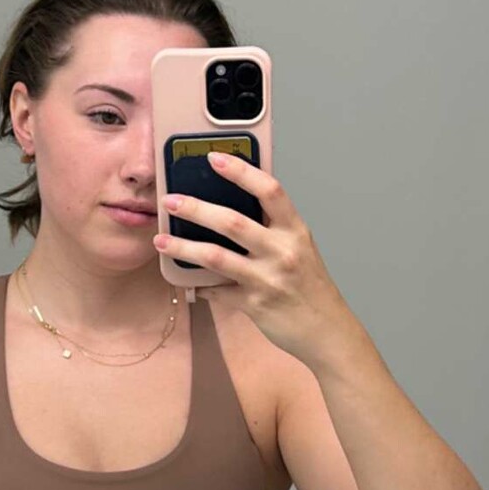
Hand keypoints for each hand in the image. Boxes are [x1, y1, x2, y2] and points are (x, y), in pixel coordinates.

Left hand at [154, 151, 348, 370]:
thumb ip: (272, 227)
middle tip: (169, 201)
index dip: (240, 171)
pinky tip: (186, 280)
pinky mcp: (255, 305)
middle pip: (232, 221)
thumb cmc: (310, 287)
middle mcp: (282, 251)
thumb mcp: (299, 248)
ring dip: (183, 248)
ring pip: (216, 257)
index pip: (269, 190)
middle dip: (195, 209)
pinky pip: (217, 291)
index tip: (214, 158)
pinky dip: (198, 285)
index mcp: (295, 230)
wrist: (328, 331)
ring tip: (160, 241)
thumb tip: (230, 208)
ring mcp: (268, 279)